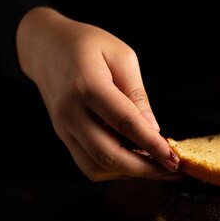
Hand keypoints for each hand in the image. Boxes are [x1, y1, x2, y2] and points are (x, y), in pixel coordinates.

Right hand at [16, 7, 178, 180]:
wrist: (45, 46)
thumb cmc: (88, 45)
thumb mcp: (121, 56)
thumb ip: (137, 94)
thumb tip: (153, 129)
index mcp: (87, 85)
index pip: (125, 123)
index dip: (152, 145)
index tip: (174, 159)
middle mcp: (71, 112)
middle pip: (108, 155)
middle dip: (144, 169)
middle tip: (172, 170)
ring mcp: (63, 127)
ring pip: (96, 167)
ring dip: (129, 174)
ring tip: (157, 167)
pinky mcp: (63, 136)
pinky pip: (88, 164)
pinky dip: (114, 170)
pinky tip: (134, 161)